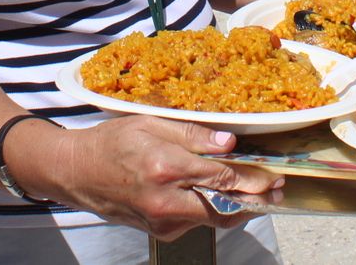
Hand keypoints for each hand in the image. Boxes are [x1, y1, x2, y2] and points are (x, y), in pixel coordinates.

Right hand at [49, 116, 283, 238]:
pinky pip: (195, 222)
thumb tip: (229, 143)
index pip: (221, 177)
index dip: (253, 178)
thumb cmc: (112, 142)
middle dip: (255, 200)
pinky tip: (218, 196)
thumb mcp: (151, 123)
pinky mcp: (161, 232)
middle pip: (224, 208)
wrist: (77, 173)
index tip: (275, 175)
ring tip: (256, 192)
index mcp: (165, 167)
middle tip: (278, 192)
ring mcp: (163, 221)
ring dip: (236, 206)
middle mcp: (166, 201)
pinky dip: (211, 209)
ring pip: (212, 218)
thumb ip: (192, 134)